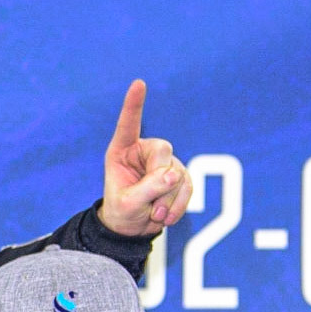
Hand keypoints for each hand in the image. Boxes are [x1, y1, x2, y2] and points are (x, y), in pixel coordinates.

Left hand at [98, 79, 191, 236]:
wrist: (133, 227)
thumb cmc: (122, 211)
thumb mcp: (127, 204)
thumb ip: (147, 188)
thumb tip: (174, 175)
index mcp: (123, 151)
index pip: (128, 125)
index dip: (134, 105)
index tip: (138, 83)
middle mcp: (145, 151)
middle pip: (163, 153)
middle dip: (158, 182)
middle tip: (149, 206)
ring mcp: (165, 162)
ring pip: (178, 175)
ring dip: (167, 200)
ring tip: (153, 214)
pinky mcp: (181, 176)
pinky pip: (188, 187)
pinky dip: (179, 205)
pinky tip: (166, 216)